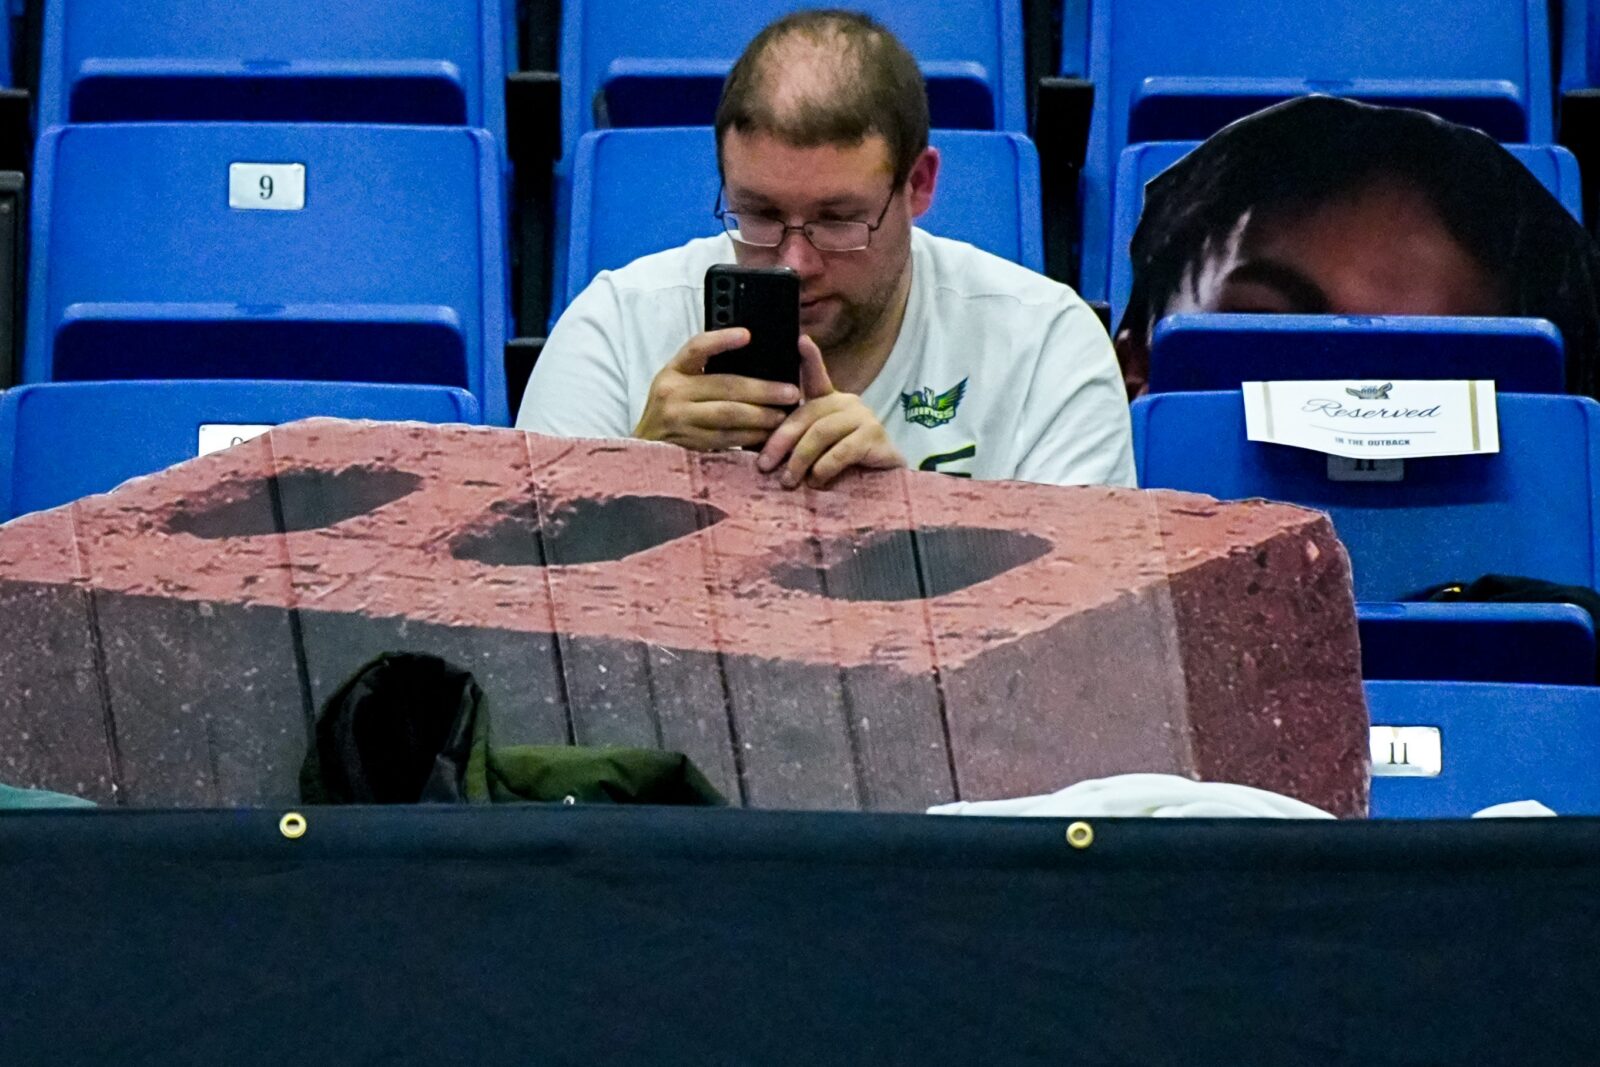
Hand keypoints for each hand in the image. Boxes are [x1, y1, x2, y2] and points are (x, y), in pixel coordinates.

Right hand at [633, 328, 802, 450]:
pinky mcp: (687, 444)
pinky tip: (767, 434)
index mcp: (673, 371)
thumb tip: (752, 361)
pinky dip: (750, 436)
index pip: (696, 348)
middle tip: (791, 392)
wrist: (644, 449)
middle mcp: (672, 393)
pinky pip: (725, 439)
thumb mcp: (679, 385)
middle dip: (763, 390)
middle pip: (725, 386)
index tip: (747, 335)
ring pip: (728, 415)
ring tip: (784, 415)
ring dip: (762, 416)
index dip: (722, 340)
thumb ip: (705, 373)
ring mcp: (678, 420)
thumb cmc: (671, 412)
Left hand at [756, 335, 904, 488]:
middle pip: (807, 415)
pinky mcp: (874, 436)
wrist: (883, 483)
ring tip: (788, 481)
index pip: (817, 377)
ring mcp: (862, 417)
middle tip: (765, 465)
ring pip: (821, 433)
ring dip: (800, 459)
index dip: (811, 359)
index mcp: (830, 402)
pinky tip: (816, 482)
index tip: (802, 340)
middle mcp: (847, 402)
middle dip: (781, 441)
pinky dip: (824, 468)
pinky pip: (841, 451)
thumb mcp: (815, 452)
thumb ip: (794, 444)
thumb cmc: (845, 466)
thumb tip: (763, 454)